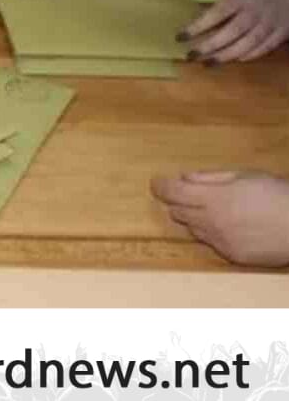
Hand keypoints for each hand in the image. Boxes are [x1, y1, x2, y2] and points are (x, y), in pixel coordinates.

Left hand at [152, 171, 288, 267]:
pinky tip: (229, 227)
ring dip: (194, 219)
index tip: (156, 184)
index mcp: (213, 198)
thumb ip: (211, 177)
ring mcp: (220, 241)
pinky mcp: (231, 256)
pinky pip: (211, 243)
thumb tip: (184, 177)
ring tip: (215, 210)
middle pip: (178, 212)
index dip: (160, 187)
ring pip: (193, 230)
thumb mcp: (246, 175)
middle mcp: (211, 222)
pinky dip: (212, 234)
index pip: (173, 193)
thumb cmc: (278, 195)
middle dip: (178, 202)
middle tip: (188, 195)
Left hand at [177, 0, 288, 63]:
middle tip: (190, 56)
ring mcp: (269, 24)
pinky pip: (265, 47)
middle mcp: (253, 12)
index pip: (215, 15)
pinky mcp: (282, 32)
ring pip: (246, 44)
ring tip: (208, 63)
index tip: (179, 37)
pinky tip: (237, 60)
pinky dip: (252, 55)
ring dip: (226, 55)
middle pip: (229, 33)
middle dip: (209, 46)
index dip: (196, 27)